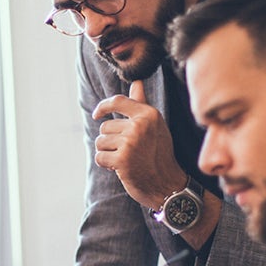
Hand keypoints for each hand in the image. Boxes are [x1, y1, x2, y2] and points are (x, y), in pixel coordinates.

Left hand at [92, 80, 187, 209]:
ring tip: (126, 159)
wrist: (168, 184)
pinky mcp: (122, 160)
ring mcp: (131, 143)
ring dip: (108, 153)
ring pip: (100, 142)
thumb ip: (141, 104)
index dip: (103, 106)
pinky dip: (106, 164)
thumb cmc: (159, 153)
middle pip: (105, 127)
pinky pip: (100, 157)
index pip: (118, 101)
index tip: (97, 114)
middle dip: (111, 140)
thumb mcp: (155, 126)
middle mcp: (140, 126)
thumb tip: (137, 82)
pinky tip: (121, 168)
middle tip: (128, 151)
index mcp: (149, 114)